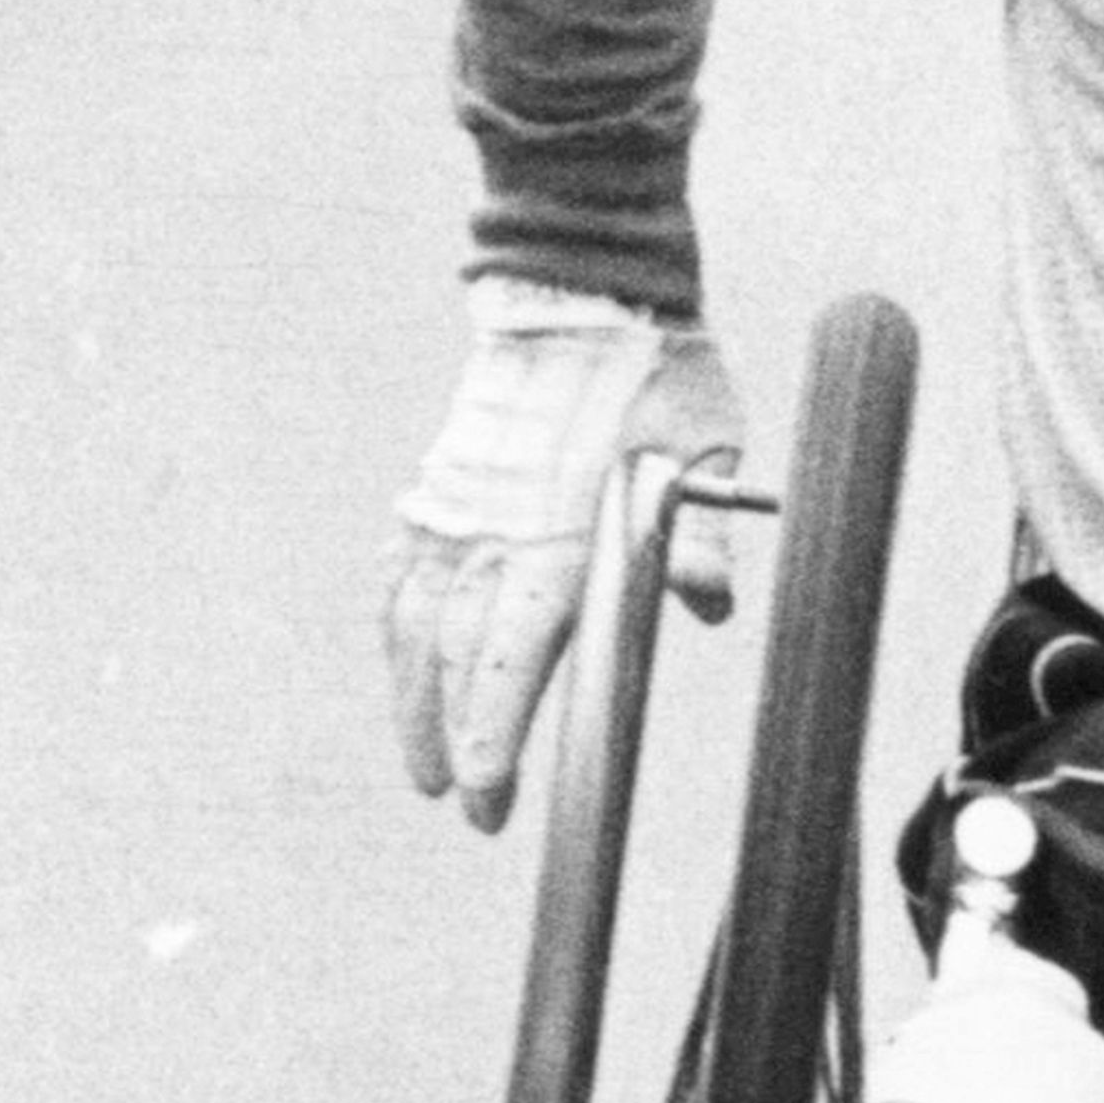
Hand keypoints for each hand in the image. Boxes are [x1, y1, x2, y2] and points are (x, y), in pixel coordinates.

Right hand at [383, 281, 746, 832]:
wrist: (579, 296)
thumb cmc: (658, 376)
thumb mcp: (705, 449)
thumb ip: (701, 535)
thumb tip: (706, 603)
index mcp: (559, 533)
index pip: (509, 660)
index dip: (491, 739)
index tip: (485, 799)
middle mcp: (492, 532)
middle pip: (455, 663)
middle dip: (454, 745)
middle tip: (465, 806)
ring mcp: (454, 511)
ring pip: (415, 630)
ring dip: (413, 703)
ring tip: (423, 769)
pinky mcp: (436, 490)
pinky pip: (402, 578)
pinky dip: (397, 633)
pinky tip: (402, 669)